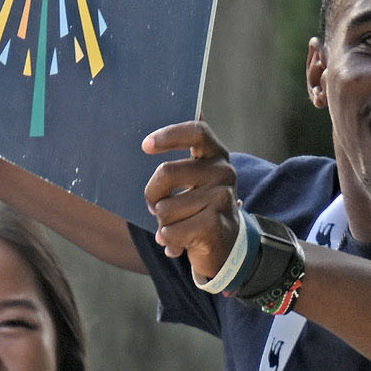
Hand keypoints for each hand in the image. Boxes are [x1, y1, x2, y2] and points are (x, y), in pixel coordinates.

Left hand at [143, 120, 241, 280]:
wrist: (224, 246)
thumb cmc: (198, 207)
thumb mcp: (194, 178)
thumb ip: (183, 154)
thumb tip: (174, 124)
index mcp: (216, 155)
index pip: (196, 132)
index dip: (169, 135)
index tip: (146, 145)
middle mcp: (224, 172)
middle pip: (167, 172)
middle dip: (152, 194)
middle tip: (155, 206)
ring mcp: (222, 198)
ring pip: (164, 208)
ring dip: (162, 222)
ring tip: (179, 226)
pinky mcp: (215, 224)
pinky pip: (170, 231)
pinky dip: (168, 240)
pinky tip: (182, 242)